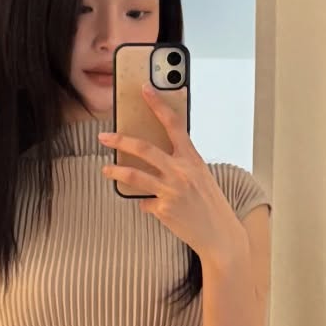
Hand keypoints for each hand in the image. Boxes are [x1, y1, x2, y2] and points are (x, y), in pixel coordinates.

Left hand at [98, 81, 245, 265]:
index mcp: (192, 159)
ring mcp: (171, 191)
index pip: (174, 124)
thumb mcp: (202, 177)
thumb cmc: (211, 204)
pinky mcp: (163, 210)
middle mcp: (181, 172)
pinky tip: (151, 206)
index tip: (145, 89)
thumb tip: (158, 160)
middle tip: (104, 137)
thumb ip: (182, 165)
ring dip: (115, 170)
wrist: (220, 236)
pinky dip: (145, 202)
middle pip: (143, 148)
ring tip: (105, 169)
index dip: (158, 104)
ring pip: (133, 174)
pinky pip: (144, 202)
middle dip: (120, 140)